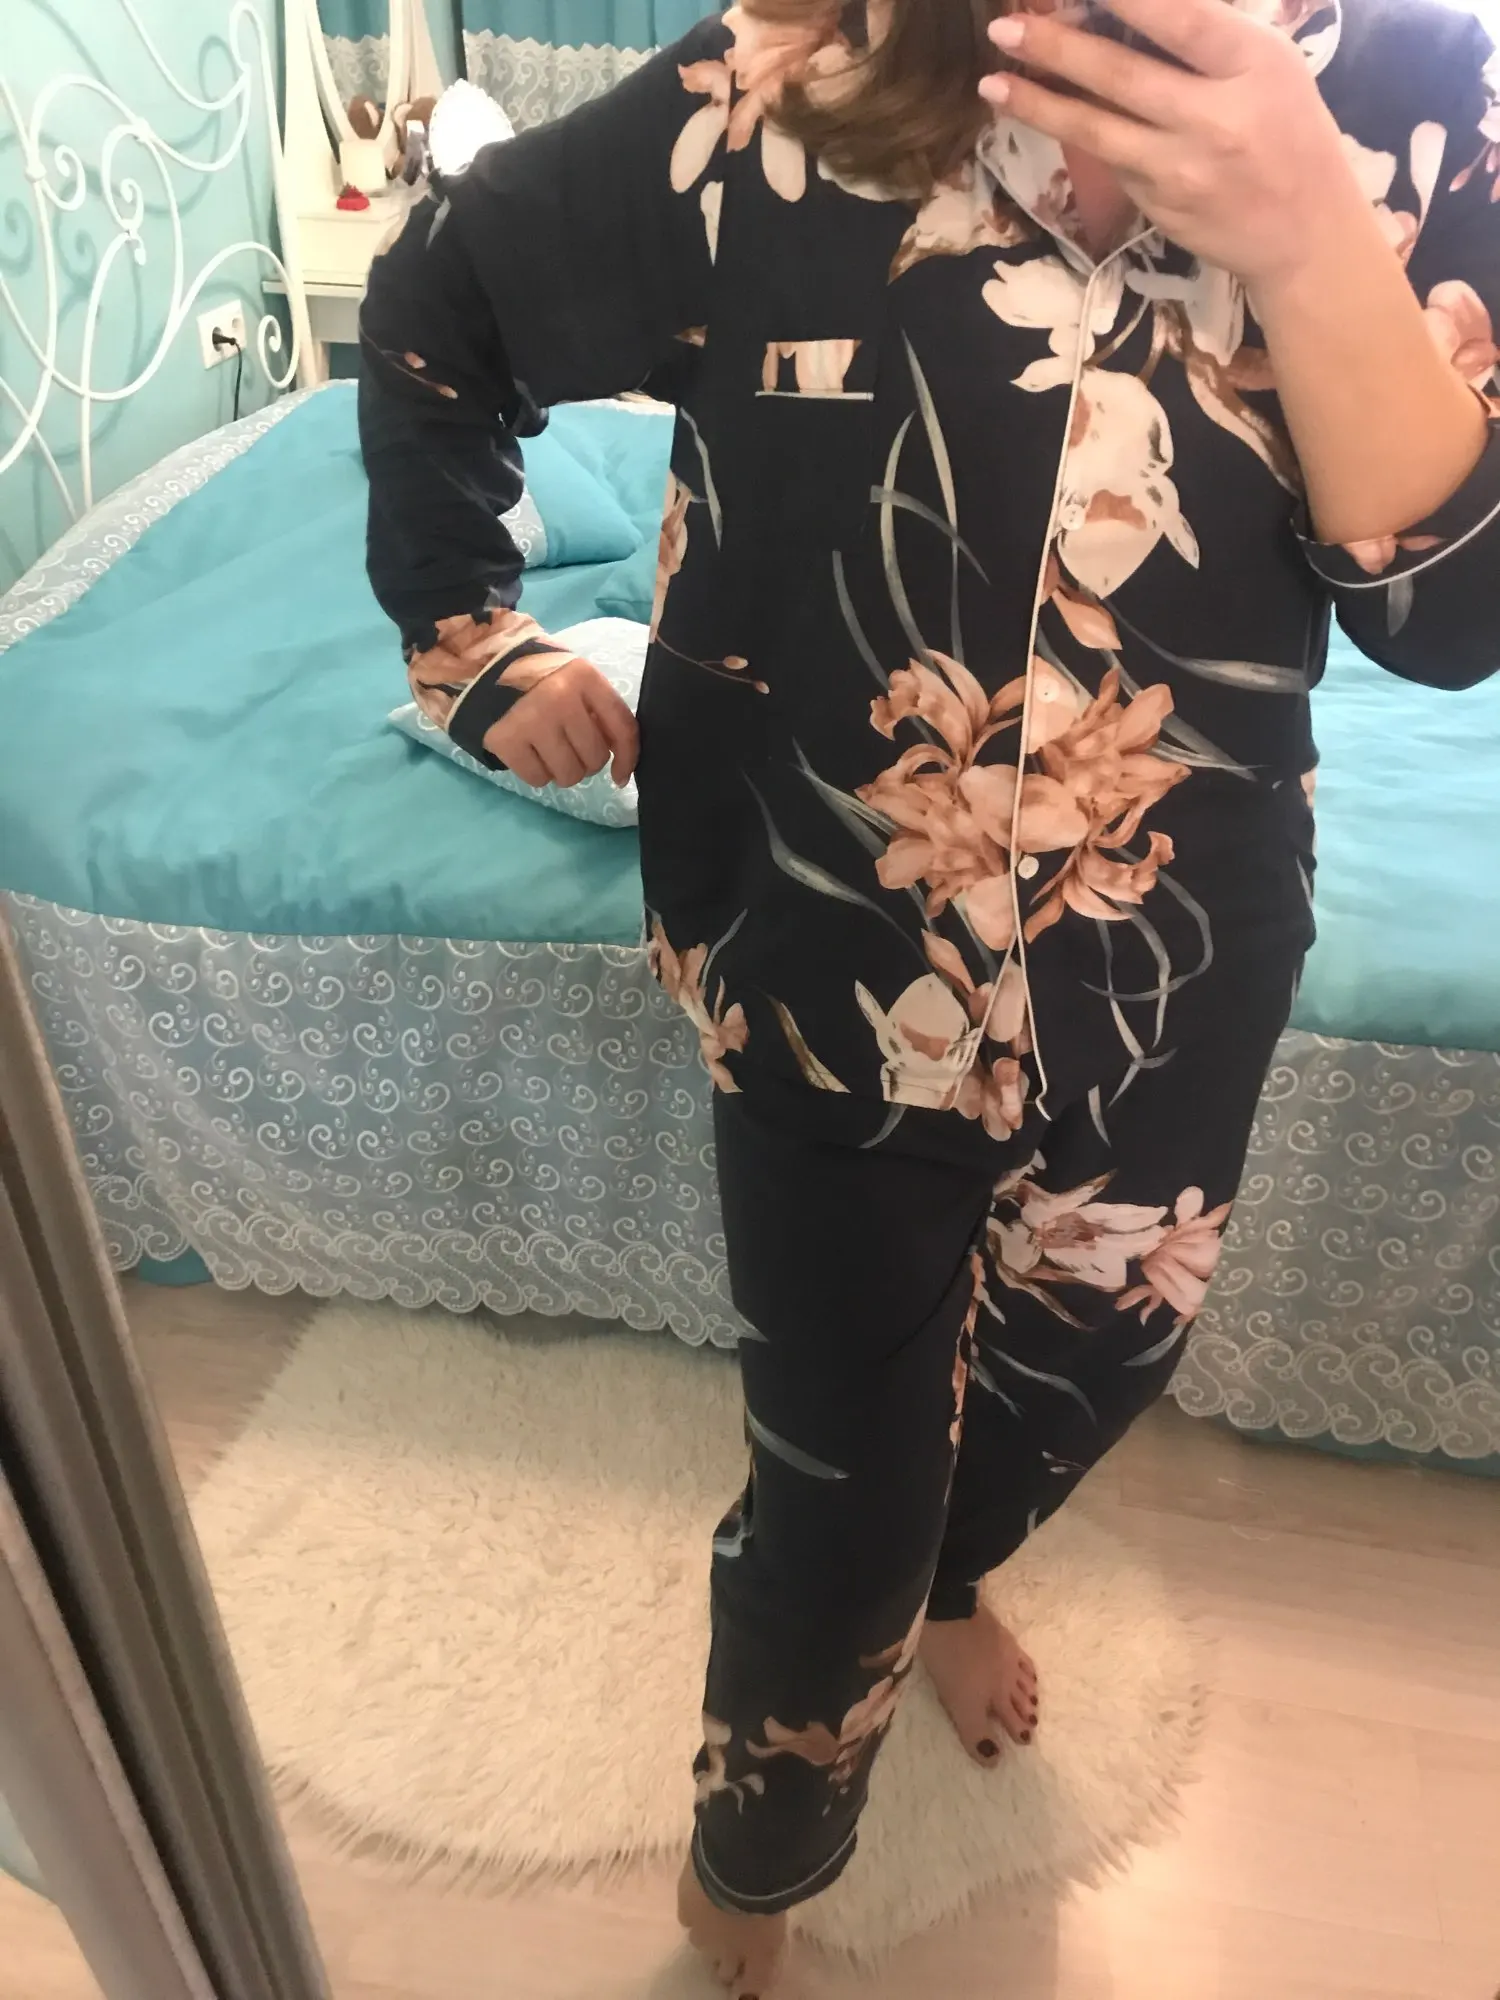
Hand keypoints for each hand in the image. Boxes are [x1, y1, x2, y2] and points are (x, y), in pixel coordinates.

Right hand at [482, 655, 639, 789]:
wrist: (481, 664)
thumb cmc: (538, 674)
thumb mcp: (574, 677)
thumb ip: (597, 708)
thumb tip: (619, 757)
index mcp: (584, 677)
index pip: (622, 727)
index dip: (628, 758)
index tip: (620, 776)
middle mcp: (561, 698)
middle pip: (594, 759)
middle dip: (585, 762)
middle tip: (569, 748)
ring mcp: (532, 720)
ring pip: (569, 775)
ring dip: (562, 772)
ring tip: (548, 752)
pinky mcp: (506, 740)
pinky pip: (537, 779)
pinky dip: (536, 773)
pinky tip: (528, 753)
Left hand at [981, 0, 1367, 285]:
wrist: (1303, 234)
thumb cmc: (1288, 132)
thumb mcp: (1269, 67)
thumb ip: (1205, 39)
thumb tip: (1123, 12)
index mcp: (1253, 65)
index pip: (1179, 19)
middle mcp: (1215, 117)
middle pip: (1121, 74)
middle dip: (1056, 47)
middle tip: (1005, 26)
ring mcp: (1181, 168)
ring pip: (1096, 128)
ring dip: (1038, 102)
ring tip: (993, 81)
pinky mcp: (1157, 204)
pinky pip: (1108, 159)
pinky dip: (1073, 131)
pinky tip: (1041, 109)